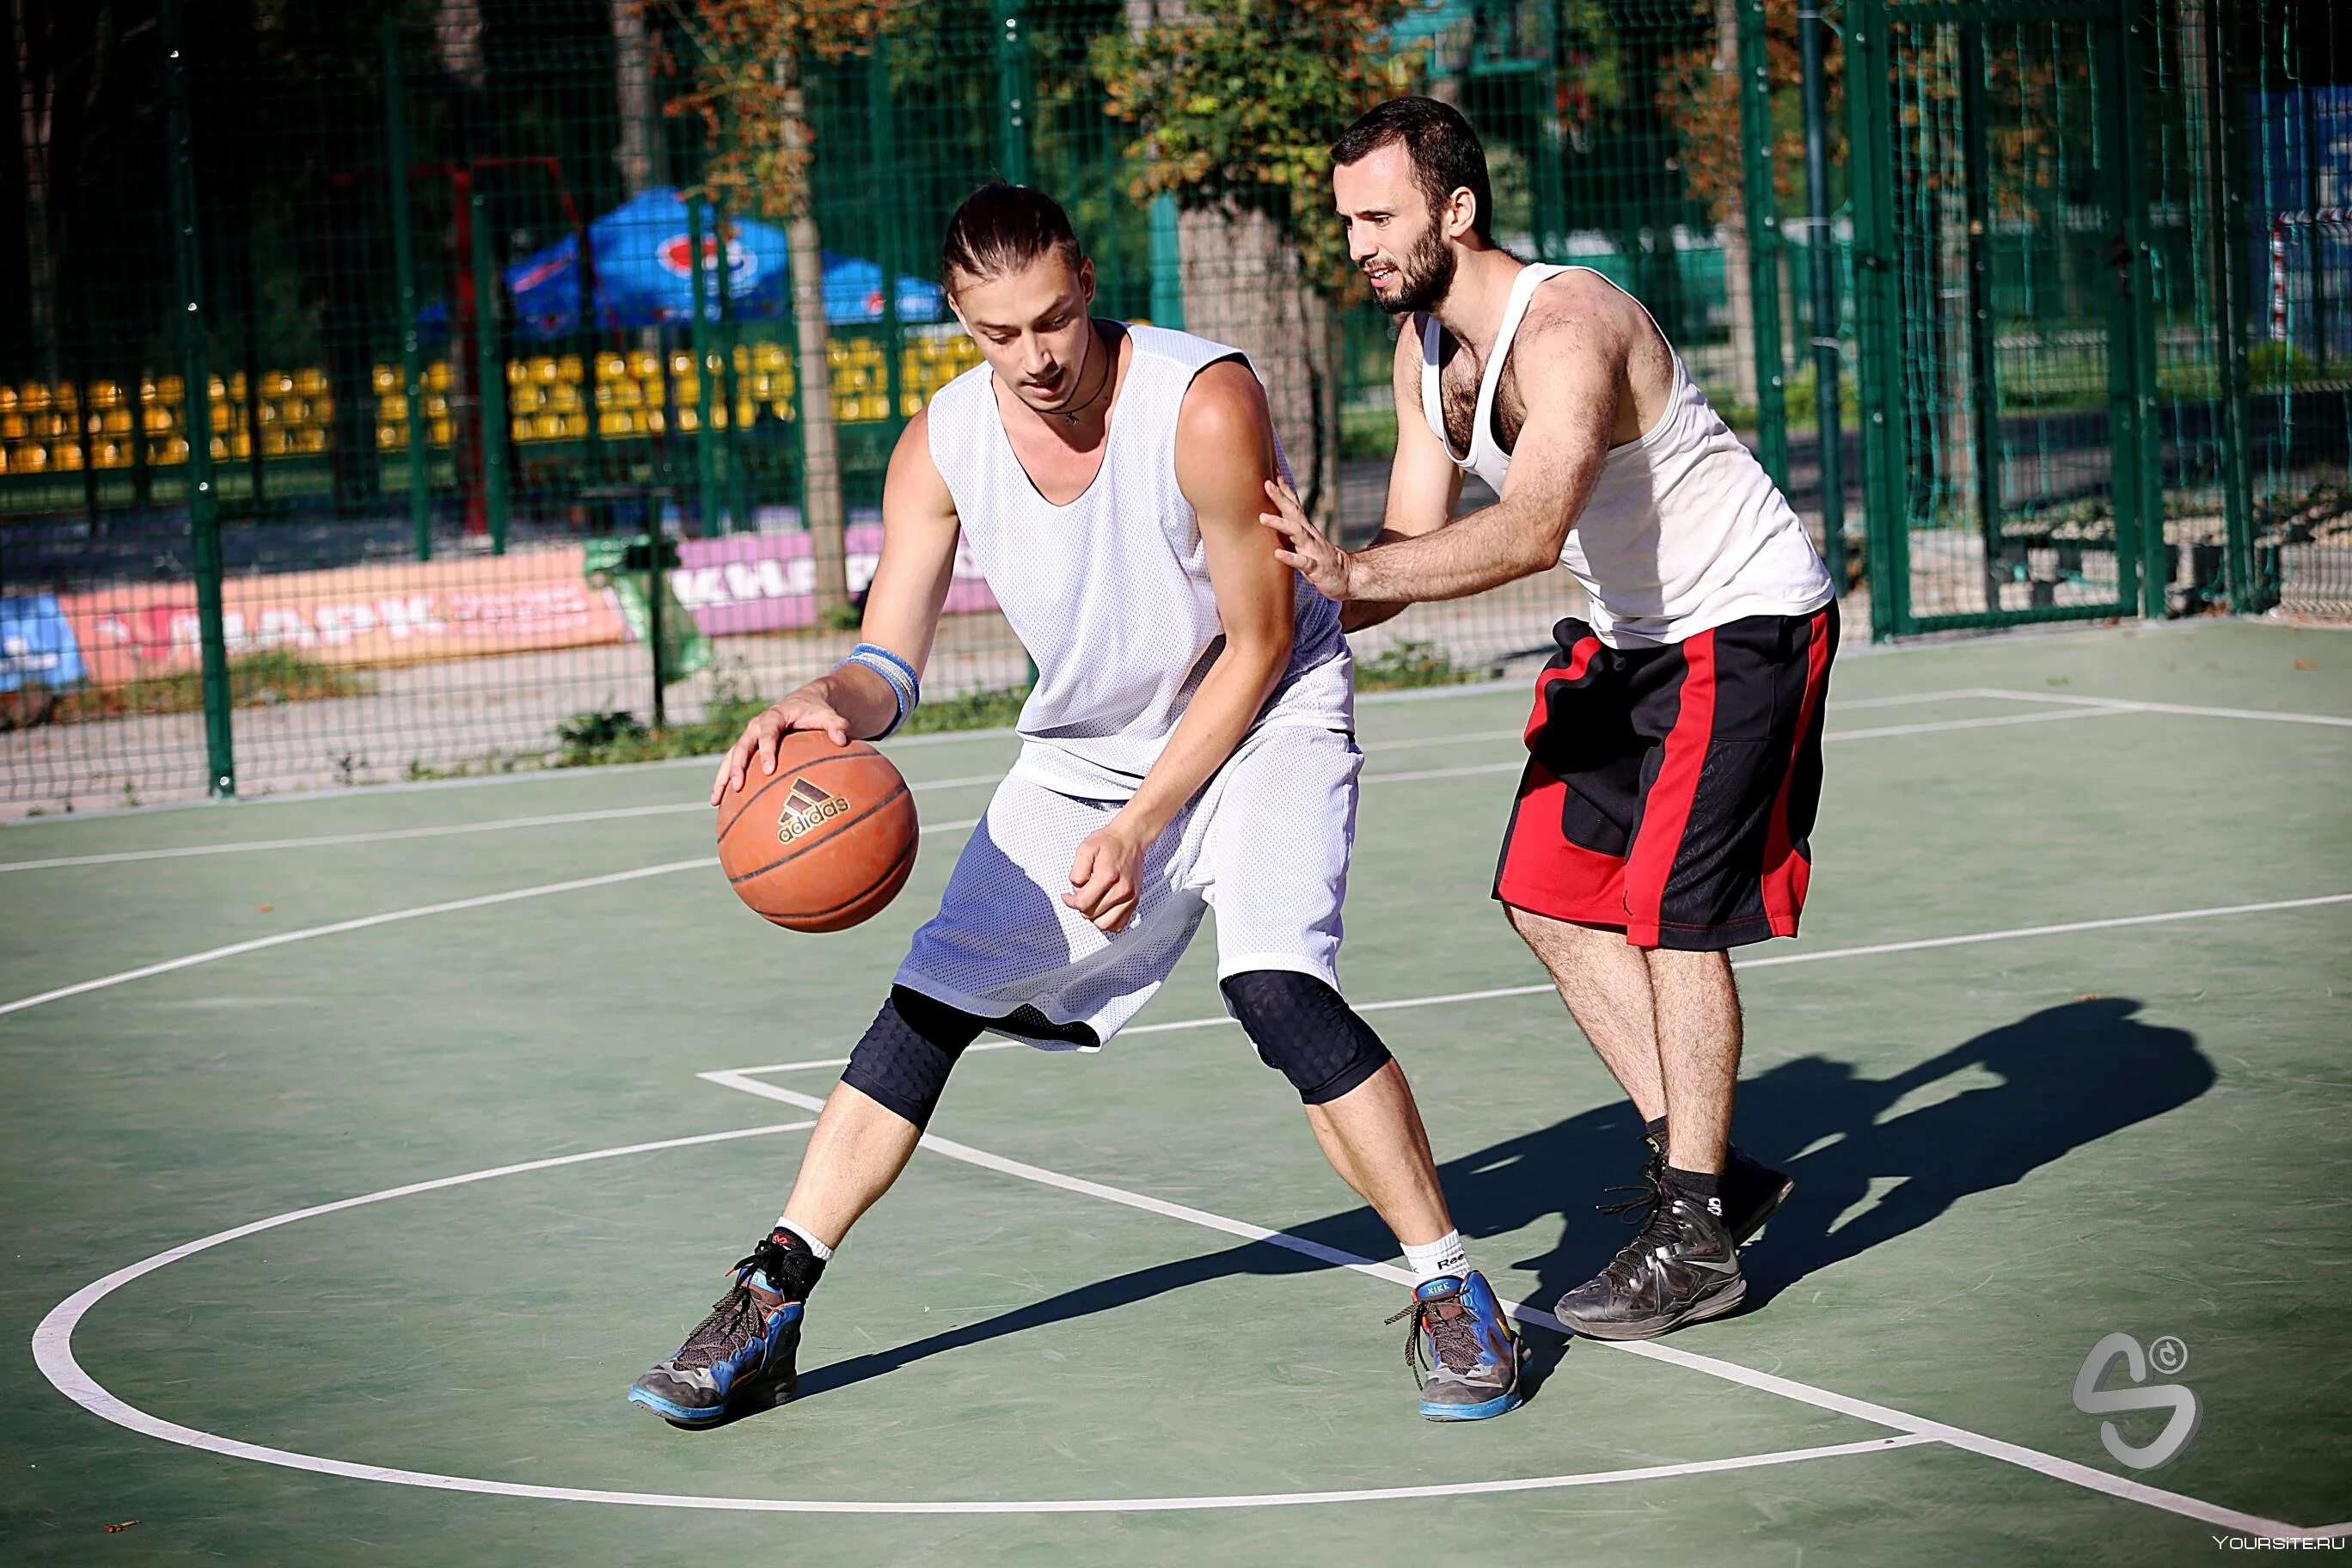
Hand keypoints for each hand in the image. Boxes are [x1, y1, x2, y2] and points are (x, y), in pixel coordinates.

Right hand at [710, 690, 852, 804]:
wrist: (801, 703)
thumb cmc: (814, 712)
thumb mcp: (827, 715)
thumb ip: (836, 725)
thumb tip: (843, 739)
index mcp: (774, 717)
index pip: (768, 733)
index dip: (766, 750)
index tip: (768, 770)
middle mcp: (756, 726)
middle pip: (742, 746)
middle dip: (738, 766)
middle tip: (738, 786)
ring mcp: (749, 738)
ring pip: (730, 757)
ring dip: (723, 777)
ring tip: (715, 800)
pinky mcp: (747, 748)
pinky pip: (731, 765)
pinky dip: (724, 782)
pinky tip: (718, 803)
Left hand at [1064, 822, 1146, 932]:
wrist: (1130, 838)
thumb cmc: (1109, 842)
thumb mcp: (1085, 849)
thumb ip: (1077, 872)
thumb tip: (1076, 891)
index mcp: (1107, 876)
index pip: (1083, 904)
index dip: (1070, 902)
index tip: (1067, 896)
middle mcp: (1121, 889)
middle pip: (1092, 915)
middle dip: (1082, 906)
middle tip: (1081, 893)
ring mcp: (1130, 897)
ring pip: (1105, 924)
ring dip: (1094, 916)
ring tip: (1092, 902)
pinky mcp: (1134, 901)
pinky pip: (1119, 925)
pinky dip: (1108, 921)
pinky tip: (1102, 909)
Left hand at [1259, 476, 1355, 600]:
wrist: (1349, 578)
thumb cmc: (1322, 560)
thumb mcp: (1306, 541)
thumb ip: (1292, 529)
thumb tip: (1275, 516)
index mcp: (1305, 528)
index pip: (1294, 504)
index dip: (1283, 487)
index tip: (1271, 470)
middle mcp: (1309, 535)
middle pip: (1294, 512)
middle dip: (1280, 497)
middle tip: (1266, 483)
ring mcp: (1313, 550)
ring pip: (1296, 533)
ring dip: (1279, 524)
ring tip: (1262, 517)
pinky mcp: (1316, 568)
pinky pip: (1302, 562)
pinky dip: (1290, 557)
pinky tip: (1277, 553)